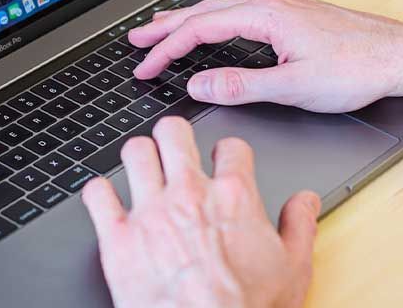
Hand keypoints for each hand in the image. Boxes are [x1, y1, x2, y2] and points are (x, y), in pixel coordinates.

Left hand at [81, 117, 321, 307]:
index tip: (223, 161)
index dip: (228, 152)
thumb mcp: (293, 271)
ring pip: (134, 152)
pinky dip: (99, 193)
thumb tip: (305, 201)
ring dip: (138, 157)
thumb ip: (300, 227)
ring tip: (141, 168)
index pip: (230, 146)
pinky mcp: (118, 239)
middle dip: (173, 136)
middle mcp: (189, 196)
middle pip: (173, 132)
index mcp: (233, 198)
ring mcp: (150, 214)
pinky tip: (107, 201)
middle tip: (174, 148)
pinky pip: (97, 193)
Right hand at [128, 0, 402, 112]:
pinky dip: (215, 20)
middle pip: (205, 11)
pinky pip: (241, 12)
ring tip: (163, 29)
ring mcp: (285, 7)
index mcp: (267, 16)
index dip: (167, 49)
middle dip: (166, 25)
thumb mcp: (294, 87)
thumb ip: (241, 86)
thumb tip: (197, 85)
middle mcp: (272, 4)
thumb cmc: (358, 69)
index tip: (145, 68)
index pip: (200, 29)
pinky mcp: (296, 15)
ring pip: (223, 9)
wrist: (401, 55)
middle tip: (136, 38)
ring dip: (189, 20)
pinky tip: (215, 29)